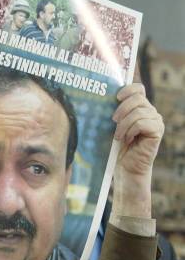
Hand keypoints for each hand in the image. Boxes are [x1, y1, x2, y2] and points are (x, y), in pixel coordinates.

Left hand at [111, 83, 163, 217]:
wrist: (126, 170)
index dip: (128, 89)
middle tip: (113, 121)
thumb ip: (115, 112)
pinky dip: (131, 130)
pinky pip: (142, 123)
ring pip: (139, 112)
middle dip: (122, 109)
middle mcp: (151, 113)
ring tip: (118, 136)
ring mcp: (156, 122)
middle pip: (138, 98)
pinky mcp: (157, 131)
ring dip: (124, 124)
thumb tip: (102, 98)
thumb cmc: (117, 150)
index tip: (116, 97)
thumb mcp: (113, 127)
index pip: (138, 89)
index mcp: (141, 108)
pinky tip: (127, 139)